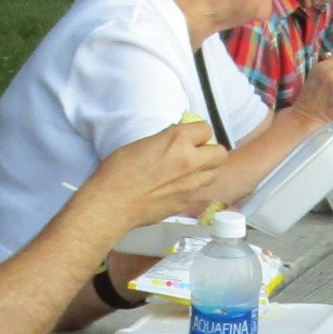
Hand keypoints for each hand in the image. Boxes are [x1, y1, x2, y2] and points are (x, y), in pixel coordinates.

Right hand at [86, 120, 229, 228]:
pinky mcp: (186, 203)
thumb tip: (176, 142)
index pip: (206, 129)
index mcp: (177, 140)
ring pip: (215, 173)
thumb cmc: (118, 172)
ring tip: (188, 171)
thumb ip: (166, 141)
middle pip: (220, 153)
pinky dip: (194, 188)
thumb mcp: (143, 143)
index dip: (197, 133)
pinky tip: (177, 188)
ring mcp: (191, 185)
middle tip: (196, 153)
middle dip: (210, 151)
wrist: (112, 203)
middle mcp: (190, 161)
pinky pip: (200, 192)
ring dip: (206, 170)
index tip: (190, 137)